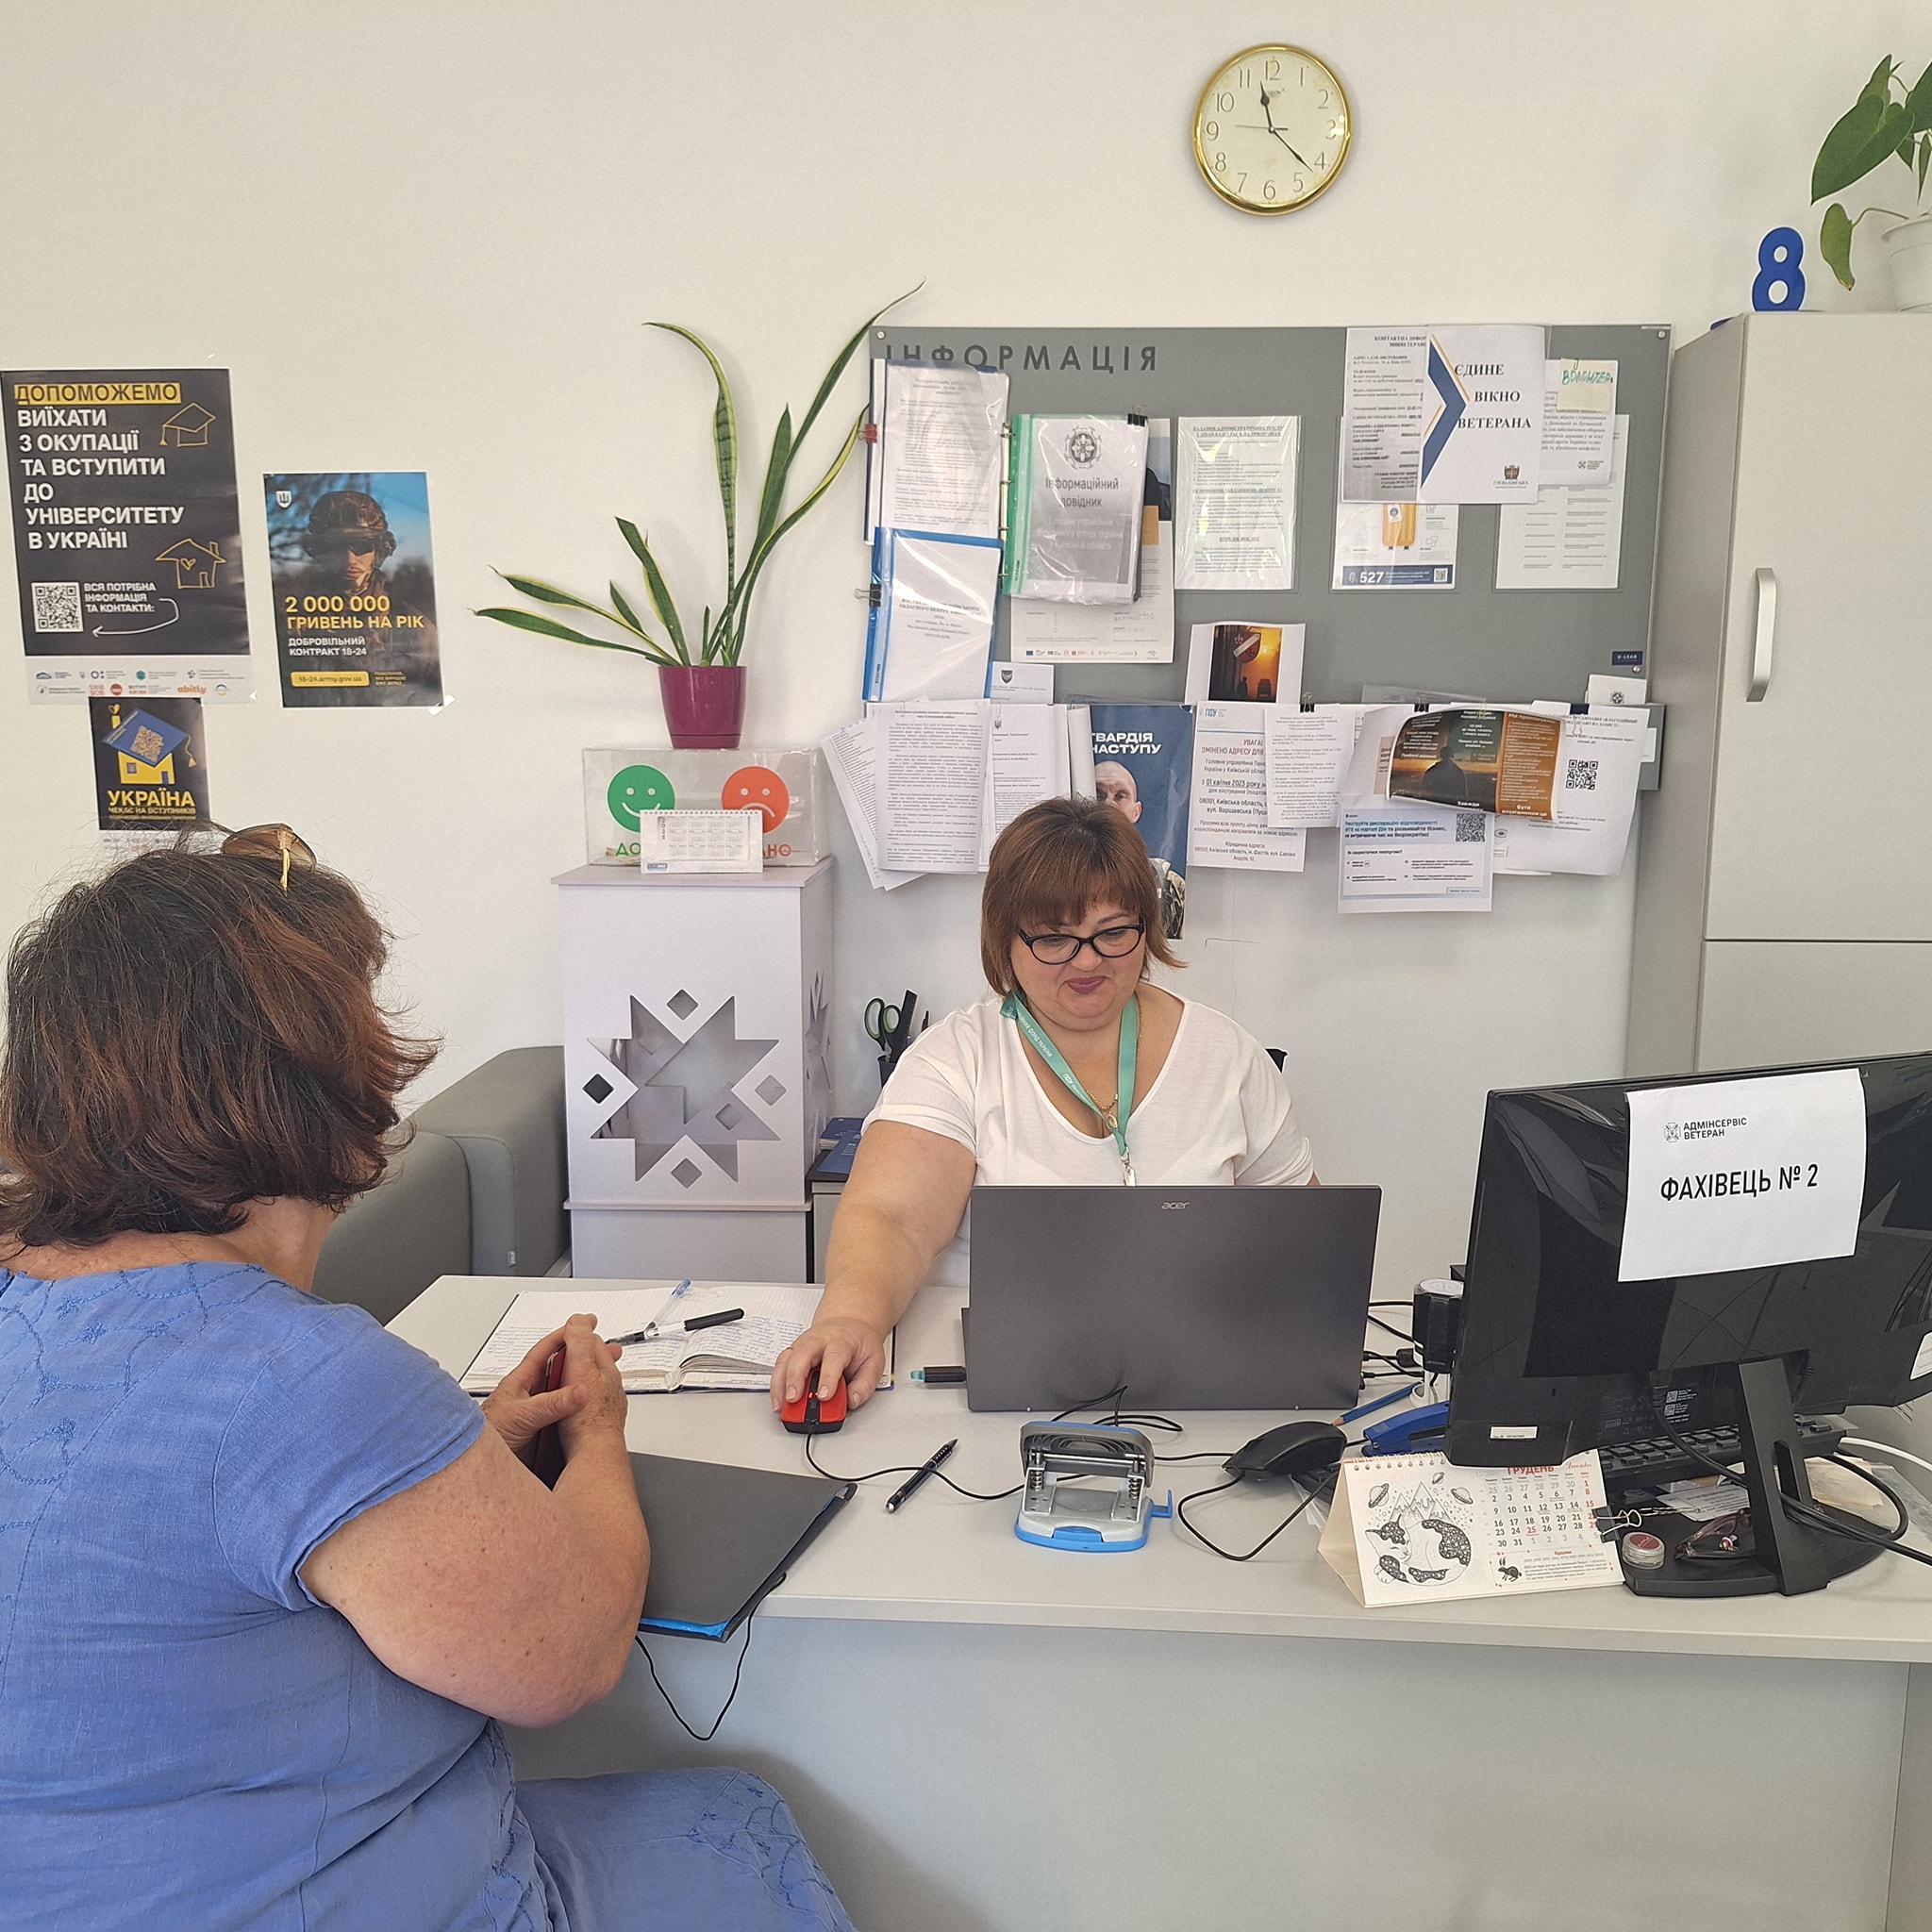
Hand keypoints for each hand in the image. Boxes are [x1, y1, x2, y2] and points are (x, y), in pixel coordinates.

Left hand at [481, 1316, 623, 1467]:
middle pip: (563, 1370)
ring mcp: (540, 1413)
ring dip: (586, 1386)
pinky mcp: (546, 1433)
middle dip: (583, 1358)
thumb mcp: (520, 1416)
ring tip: (606, 1377)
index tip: (584, 1324)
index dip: (564, 1335)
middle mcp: (533, 1395)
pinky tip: (595, 1409)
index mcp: (522, 1382)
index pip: (546, 1351)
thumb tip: (579, 1390)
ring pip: (568, 1394)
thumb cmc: (487, 1435)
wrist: (478, 1466)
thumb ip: (550, 1404)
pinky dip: (583, 1412)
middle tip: (604, 1348)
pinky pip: (568, 1417)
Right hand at [771, 1316, 888, 1412]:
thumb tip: (852, 1401)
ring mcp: (802, 1344)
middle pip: (802, 1354)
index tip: (824, 1396)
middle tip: (794, 1400)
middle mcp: (818, 1340)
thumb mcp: (874, 1361)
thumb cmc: (859, 1343)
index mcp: (842, 1340)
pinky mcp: (792, 1352)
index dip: (828, 1377)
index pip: (833, 1357)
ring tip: (781, 1406)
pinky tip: (778, 1400)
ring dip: (780, 1384)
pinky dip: (776, 1384)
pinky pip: (779, 1366)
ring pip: (785, 1360)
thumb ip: (865, 1384)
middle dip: (795, 1378)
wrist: (849, 1325)